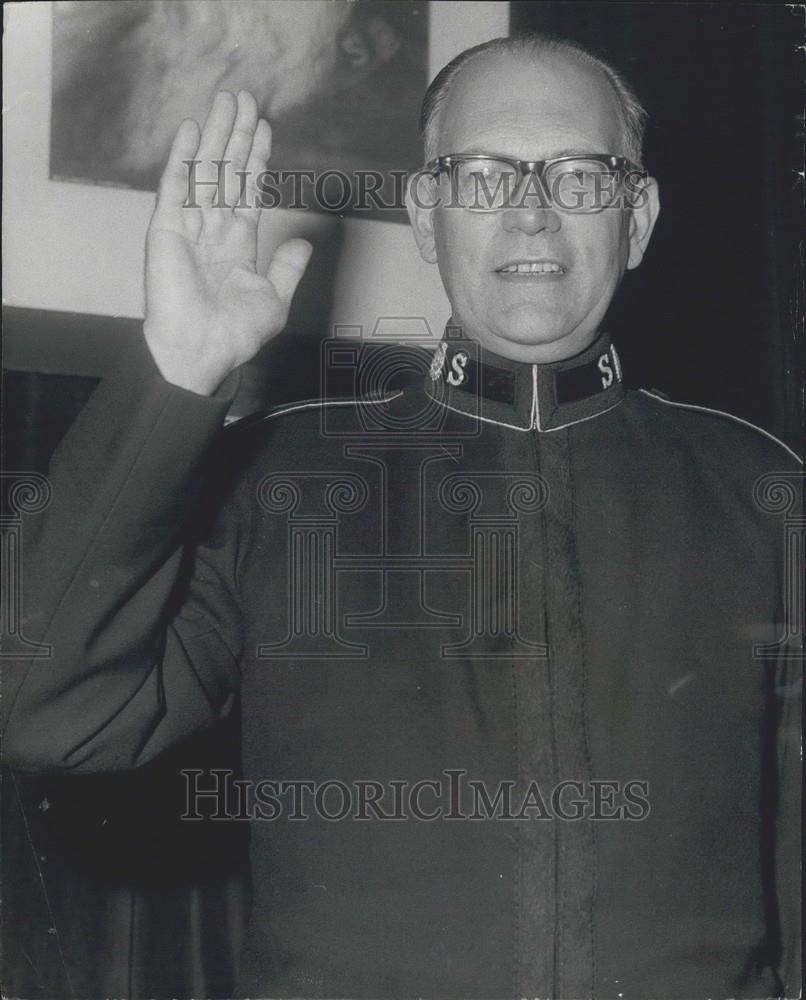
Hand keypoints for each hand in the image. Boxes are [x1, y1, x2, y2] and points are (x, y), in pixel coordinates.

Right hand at [143, 90, 311, 394]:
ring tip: (227, 100)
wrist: (200, 349)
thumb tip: (302, 243)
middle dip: (237, 134)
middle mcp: (213, 229)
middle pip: (227, 171)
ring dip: (216, 134)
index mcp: (238, 243)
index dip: (256, 158)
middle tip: (245, 97)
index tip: (264, 127)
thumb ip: (287, 268)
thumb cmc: (234, 333)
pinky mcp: (167, 229)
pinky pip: (175, 186)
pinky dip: (183, 157)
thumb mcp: (273, 299)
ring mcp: (188, 226)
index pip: (248, 189)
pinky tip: (193, 129)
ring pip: (205, 170)